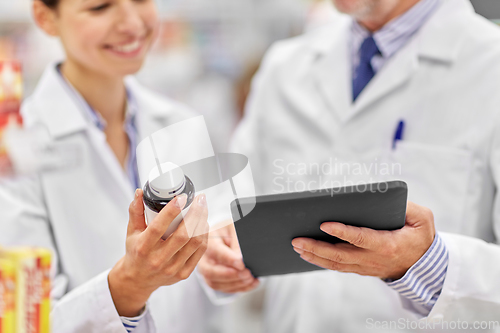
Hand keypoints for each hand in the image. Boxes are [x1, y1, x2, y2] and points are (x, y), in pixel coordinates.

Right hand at [108, 189, 208, 316]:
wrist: (138, 280)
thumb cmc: (136, 252)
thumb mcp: (131, 231)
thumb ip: (135, 211)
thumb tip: (139, 192)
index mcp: (143, 247)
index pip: (158, 227)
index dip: (171, 211)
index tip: (182, 197)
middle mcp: (158, 259)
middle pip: (183, 234)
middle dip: (196, 213)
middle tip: (200, 199)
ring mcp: (172, 268)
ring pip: (195, 242)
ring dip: (202, 222)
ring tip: (203, 209)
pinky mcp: (183, 274)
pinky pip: (200, 251)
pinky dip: (204, 235)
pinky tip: (203, 224)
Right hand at [198, 223, 258, 292]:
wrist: (226, 235)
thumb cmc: (230, 230)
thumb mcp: (235, 228)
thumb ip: (237, 242)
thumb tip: (241, 260)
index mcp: (208, 239)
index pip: (215, 251)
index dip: (228, 259)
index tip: (242, 264)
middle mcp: (203, 257)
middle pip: (210, 271)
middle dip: (230, 275)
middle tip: (247, 273)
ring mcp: (206, 269)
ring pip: (216, 283)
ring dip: (235, 284)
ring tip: (250, 279)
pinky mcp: (213, 279)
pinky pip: (223, 288)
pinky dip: (239, 288)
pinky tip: (251, 284)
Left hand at [292, 201, 435, 279]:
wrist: (425, 266)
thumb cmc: (421, 237)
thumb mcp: (423, 218)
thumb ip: (407, 207)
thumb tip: (386, 199)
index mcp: (388, 244)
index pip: (360, 238)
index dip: (341, 232)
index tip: (323, 224)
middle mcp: (373, 258)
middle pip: (340, 255)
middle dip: (316, 247)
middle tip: (296, 239)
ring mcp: (365, 267)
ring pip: (336, 264)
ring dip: (314, 256)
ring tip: (296, 246)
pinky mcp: (361, 269)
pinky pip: (338, 267)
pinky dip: (321, 261)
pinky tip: (307, 254)